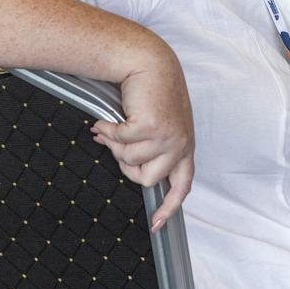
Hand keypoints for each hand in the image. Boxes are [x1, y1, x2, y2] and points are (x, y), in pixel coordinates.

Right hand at [91, 47, 194, 232]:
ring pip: (129, 160)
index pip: (182, 185)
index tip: (155, 225)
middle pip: (146, 179)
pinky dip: (107, 130)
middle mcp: (180, 144)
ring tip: (113, 126)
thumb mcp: (159, 123)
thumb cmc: (152, 92)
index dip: (169, 207)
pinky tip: (104, 119)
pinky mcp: (152, 127)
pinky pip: (119, 142)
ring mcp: (168, 137)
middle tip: (117, 144)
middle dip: (125, 165)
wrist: (150, 63)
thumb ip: (149, 146)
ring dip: (115, 144)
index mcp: (184, 146)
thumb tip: (121, 161)